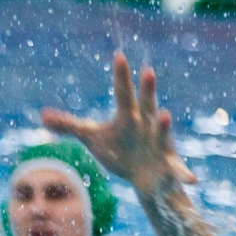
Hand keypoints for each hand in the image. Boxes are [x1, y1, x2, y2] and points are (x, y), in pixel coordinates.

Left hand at [42, 52, 195, 195]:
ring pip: (163, 134)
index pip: (123, 94)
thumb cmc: (120, 150)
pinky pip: (179, 171)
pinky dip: (185, 175)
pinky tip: (193, 180)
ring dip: (164, 126)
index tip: (118, 55)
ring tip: (165, 115)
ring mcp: (160, 145)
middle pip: (146, 105)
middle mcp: (148, 126)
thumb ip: (69, 125)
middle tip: (147, 70)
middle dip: (146, 90)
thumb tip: (41, 115)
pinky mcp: (169, 167)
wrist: (148, 178)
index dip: (121, 76)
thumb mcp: (93, 138)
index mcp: (130, 116)